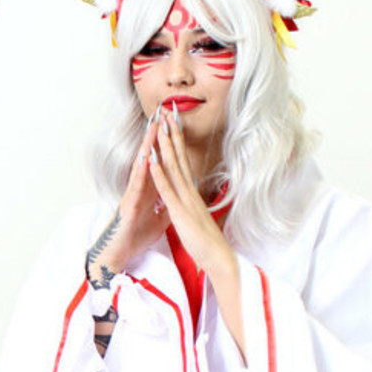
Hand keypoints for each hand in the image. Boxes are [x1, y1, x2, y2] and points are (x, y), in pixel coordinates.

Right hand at [86, 114, 169, 284]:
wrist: (121, 252)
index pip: (161, 162)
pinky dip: (142, 170)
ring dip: (148, 145)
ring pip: (142, 164)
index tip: (176, 126)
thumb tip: (177, 198)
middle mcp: (142, 187)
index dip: (169, 145)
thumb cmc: (135, 236)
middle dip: (158, 135)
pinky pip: (136, 184)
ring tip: (154, 125)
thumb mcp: (160, 220)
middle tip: (164, 113)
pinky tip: (145, 157)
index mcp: (151, 190)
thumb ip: (167, 206)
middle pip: (151, 156)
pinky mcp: (129, 203)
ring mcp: (134, 193)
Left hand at [148, 108, 232, 273]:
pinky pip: (167, 191)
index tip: (173, 124)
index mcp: (192, 193)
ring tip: (160, 126)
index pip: (183, 162)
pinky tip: (152, 161)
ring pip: (173, 169)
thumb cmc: (208, 243)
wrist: (219, 258)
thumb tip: (190, 198)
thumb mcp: (197, 218)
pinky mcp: (180, 212)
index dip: (178, 142)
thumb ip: (192, 205)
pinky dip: (159, 174)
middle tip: (168, 113)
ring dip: (165, 147)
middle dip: (173, 134)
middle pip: (180, 158)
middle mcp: (190, 192)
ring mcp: (186, 200)